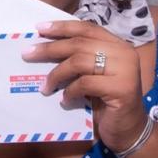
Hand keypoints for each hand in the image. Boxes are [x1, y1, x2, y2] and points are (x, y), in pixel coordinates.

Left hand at [23, 21, 147, 152]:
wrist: (129, 130)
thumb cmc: (107, 102)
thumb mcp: (94, 75)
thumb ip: (80, 59)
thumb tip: (45, 47)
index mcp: (118, 45)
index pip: (87, 28)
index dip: (62, 27)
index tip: (39, 29)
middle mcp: (124, 53)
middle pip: (79, 44)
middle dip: (50, 48)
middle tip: (28, 54)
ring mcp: (126, 70)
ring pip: (79, 62)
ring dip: (56, 74)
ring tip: (45, 87)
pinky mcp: (122, 89)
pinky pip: (85, 83)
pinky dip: (70, 92)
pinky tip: (65, 101)